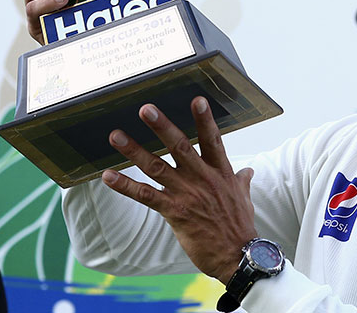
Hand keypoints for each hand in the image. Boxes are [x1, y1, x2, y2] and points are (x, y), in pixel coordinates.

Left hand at [102, 97, 256, 283]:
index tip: (196, 100)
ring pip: (157, 168)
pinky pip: (146, 196)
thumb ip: (241, 181)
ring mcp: (188, 195)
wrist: (238, 256)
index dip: (205, 120)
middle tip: (146, 109)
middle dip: (163, 127)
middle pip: (181, 147)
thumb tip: (248, 171)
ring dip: (135, 151)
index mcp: (221, 172)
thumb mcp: (244, 198)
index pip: (213, 140)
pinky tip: (108, 176)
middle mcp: (203, 179)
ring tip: (116, 136)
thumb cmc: (240, 226)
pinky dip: (125, 186)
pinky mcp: (175, 212)